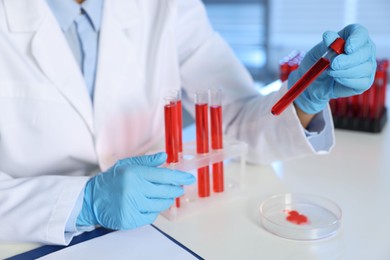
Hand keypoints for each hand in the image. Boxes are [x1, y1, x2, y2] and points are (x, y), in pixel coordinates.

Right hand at [76, 152, 194, 229]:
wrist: (91, 199)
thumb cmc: (111, 180)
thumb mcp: (127, 165)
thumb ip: (147, 161)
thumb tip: (165, 156)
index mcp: (135, 173)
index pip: (164, 175)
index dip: (179, 177)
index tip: (189, 178)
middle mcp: (134, 189)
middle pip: (165, 191)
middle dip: (176, 190)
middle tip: (179, 189)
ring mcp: (132, 205)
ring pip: (160, 205)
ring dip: (165, 201)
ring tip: (162, 196)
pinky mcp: (130, 219)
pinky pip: (151, 217)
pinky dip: (153, 211)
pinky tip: (148, 205)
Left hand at [289, 24, 376, 113]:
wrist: (315, 81)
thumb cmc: (318, 62)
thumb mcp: (318, 51)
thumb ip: (326, 44)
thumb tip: (329, 37)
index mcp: (353, 36)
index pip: (360, 33)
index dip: (356, 40)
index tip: (347, 48)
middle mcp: (364, 49)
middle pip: (365, 52)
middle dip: (348, 60)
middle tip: (333, 64)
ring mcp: (367, 65)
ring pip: (364, 68)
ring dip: (344, 71)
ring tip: (330, 71)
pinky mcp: (365, 81)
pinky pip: (362, 82)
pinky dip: (347, 80)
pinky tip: (337, 78)